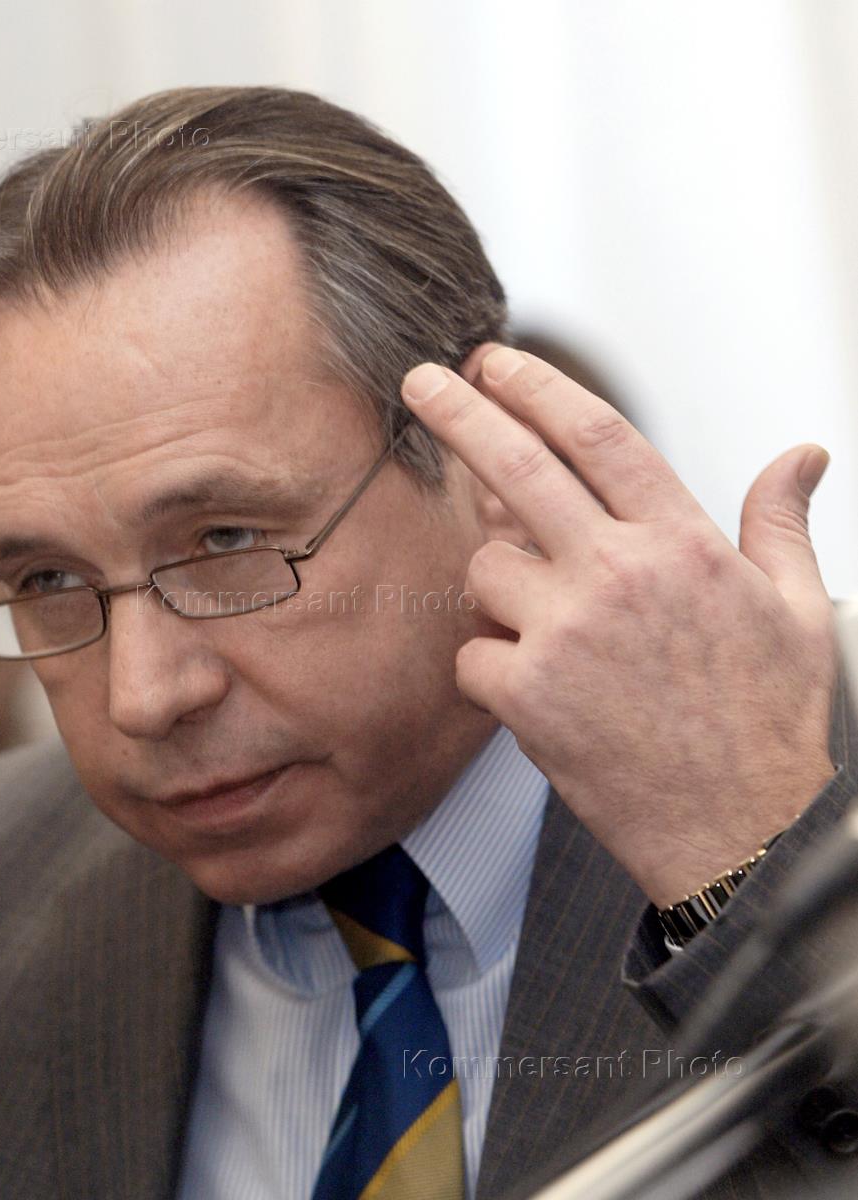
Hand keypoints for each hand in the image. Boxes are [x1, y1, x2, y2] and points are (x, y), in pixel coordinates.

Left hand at [402, 346, 837, 905]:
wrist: (740, 832)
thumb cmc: (766, 722)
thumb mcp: (795, 610)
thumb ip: (780, 523)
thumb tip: (803, 455)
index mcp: (681, 542)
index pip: (596, 436)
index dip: (538, 388)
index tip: (495, 363)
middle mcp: (618, 573)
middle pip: (518, 468)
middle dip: (459, 413)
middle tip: (419, 381)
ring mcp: (566, 632)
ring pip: (485, 571)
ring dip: (499, 592)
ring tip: (552, 636)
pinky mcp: (526, 693)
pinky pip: (471, 654)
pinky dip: (490, 667)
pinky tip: (537, 694)